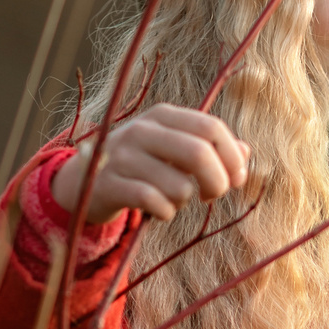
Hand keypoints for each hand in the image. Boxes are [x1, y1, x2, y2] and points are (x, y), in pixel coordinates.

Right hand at [48, 105, 250, 222]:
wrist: (82, 181)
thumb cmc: (140, 165)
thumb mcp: (172, 148)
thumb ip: (209, 147)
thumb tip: (246, 151)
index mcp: (162, 115)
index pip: (211, 127)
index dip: (232, 156)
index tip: (237, 178)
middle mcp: (142, 130)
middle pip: (199, 154)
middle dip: (217, 182)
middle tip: (212, 196)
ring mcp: (122, 156)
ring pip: (179, 186)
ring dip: (184, 201)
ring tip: (172, 199)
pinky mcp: (109, 184)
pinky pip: (154, 203)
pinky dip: (165, 213)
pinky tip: (158, 210)